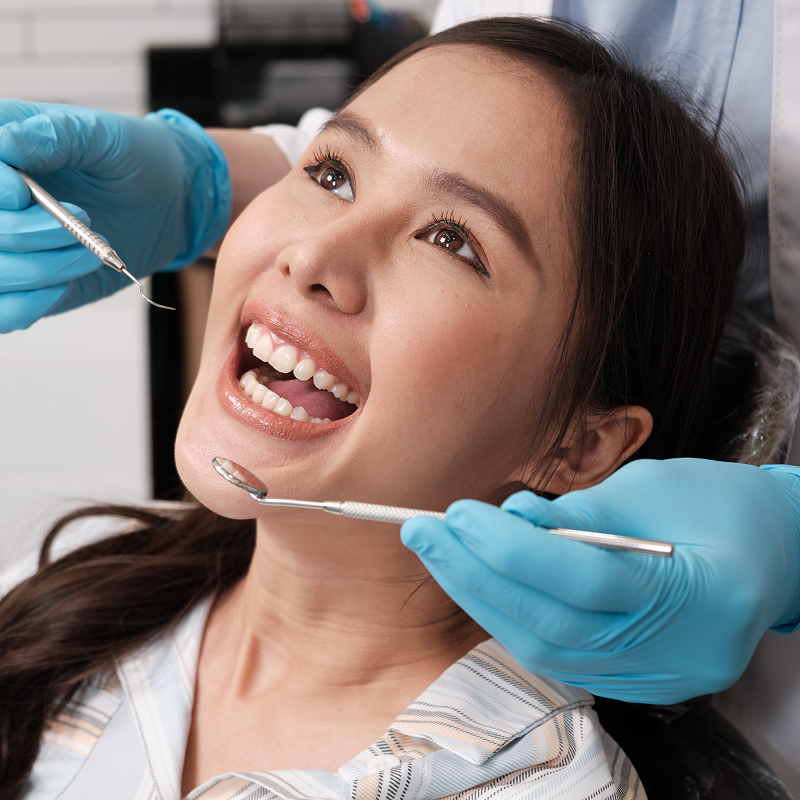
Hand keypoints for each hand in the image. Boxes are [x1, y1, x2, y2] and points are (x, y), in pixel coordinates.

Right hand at [0, 101, 230, 331]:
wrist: (168, 201)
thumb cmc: (134, 159)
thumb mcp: (102, 135)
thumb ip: (54, 134)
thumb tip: (4, 142)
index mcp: (0, 153)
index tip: (22, 192)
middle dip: (24, 232)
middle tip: (81, 219)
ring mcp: (8, 246)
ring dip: (40, 268)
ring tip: (88, 251)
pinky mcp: (28, 285)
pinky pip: (5, 312)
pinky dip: (30, 304)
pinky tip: (64, 284)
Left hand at [402, 458, 799, 702]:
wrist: (771, 551)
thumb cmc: (719, 506)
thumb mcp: (655, 489)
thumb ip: (582, 513)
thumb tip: (508, 521)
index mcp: (701, 593)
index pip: (584, 579)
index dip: (512, 549)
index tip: (459, 514)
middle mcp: (678, 651)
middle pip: (554, 625)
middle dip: (476, 575)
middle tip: (426, 532)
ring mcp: (658, 675)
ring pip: (547, 650)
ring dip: (483, 598)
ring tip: (442, 553)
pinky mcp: (638, 680)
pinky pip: (559, 656)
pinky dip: (512, 617)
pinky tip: (480, 583)